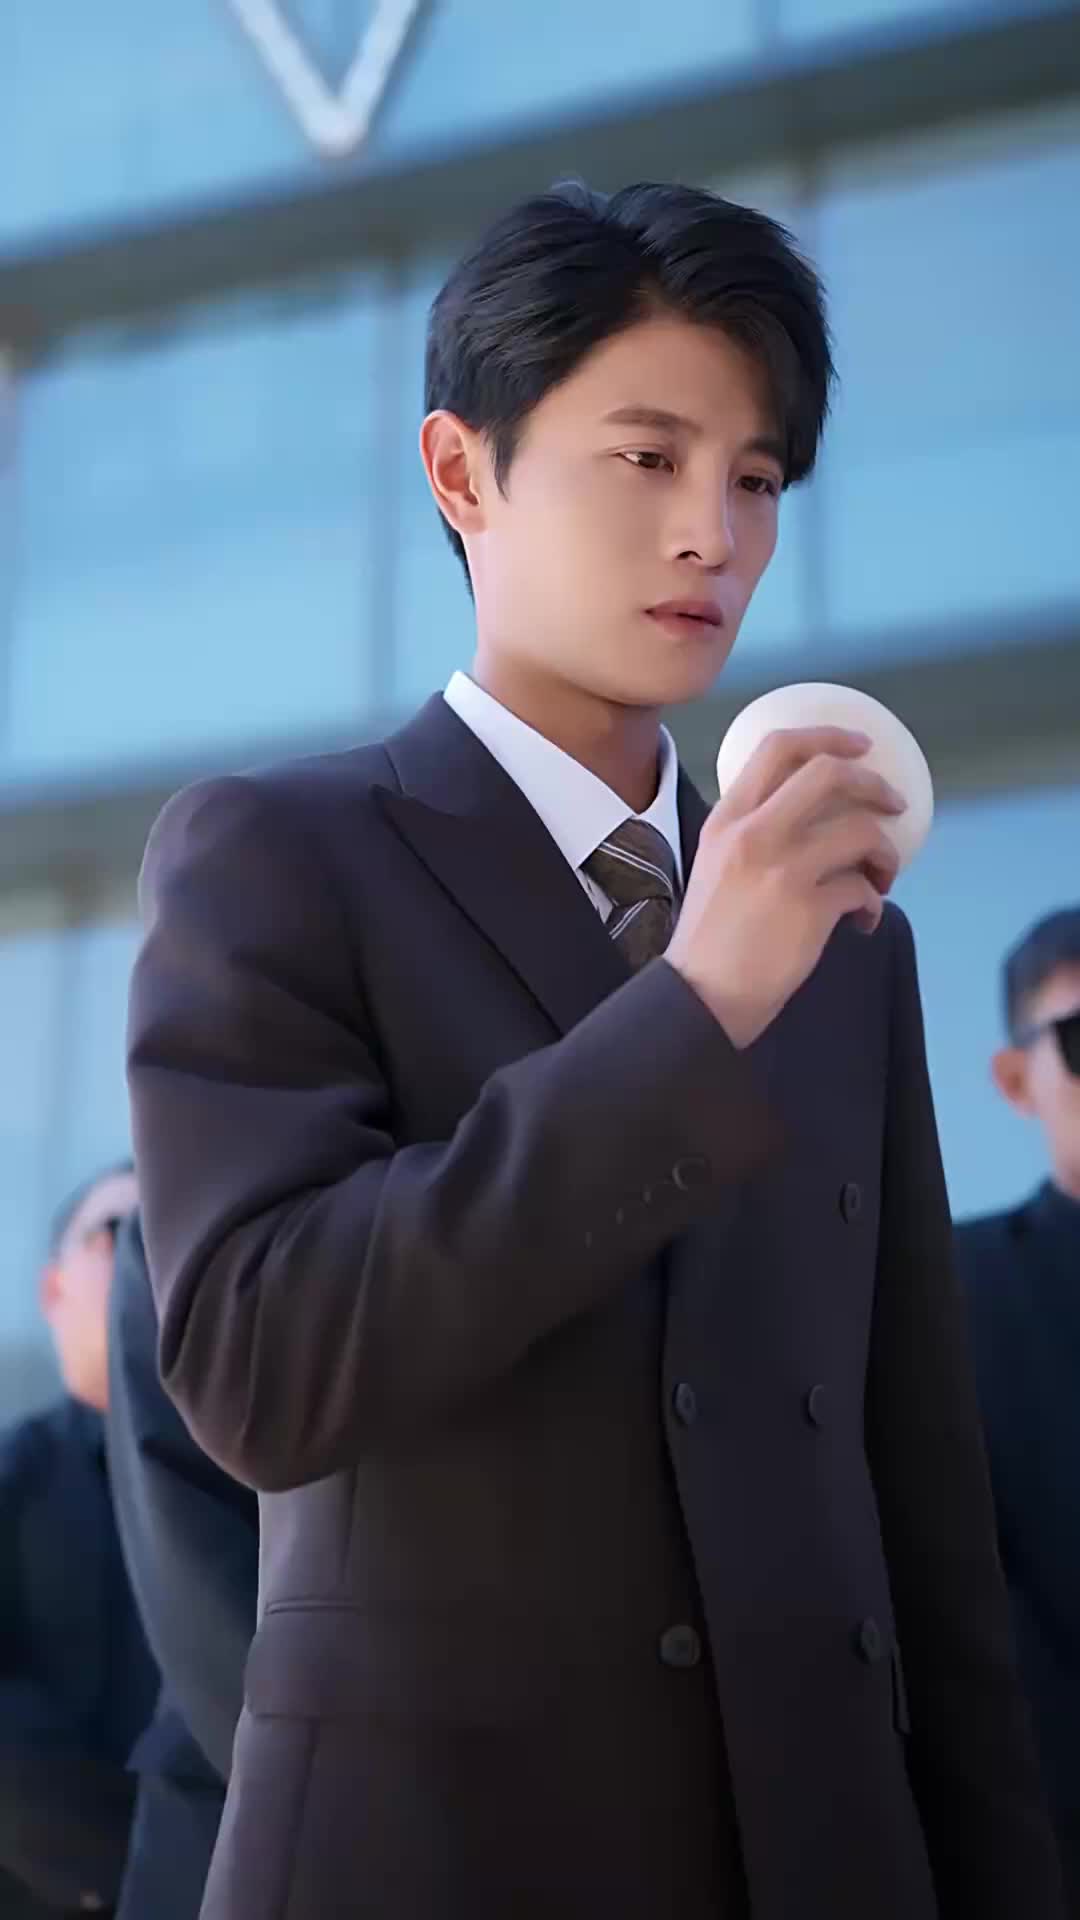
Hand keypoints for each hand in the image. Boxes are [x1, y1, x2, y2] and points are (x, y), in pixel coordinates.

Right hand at [665, 726, 904, 1048]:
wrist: (699, 996)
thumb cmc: (710, 938)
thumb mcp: (714, 864)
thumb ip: (750, 833)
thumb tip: (809, 818)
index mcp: (727, 818)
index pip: (778, 747)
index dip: (829, 736)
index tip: (862, 744)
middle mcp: (752, 833)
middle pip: (829, 774)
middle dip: (875, 784)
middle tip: (894, 805)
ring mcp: (781, 869)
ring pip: (860, 831)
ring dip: (885, 853)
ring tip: (881, 878)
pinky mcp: (808, 909)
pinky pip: (863, 888)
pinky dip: (874, 903)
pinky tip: (863, 922)